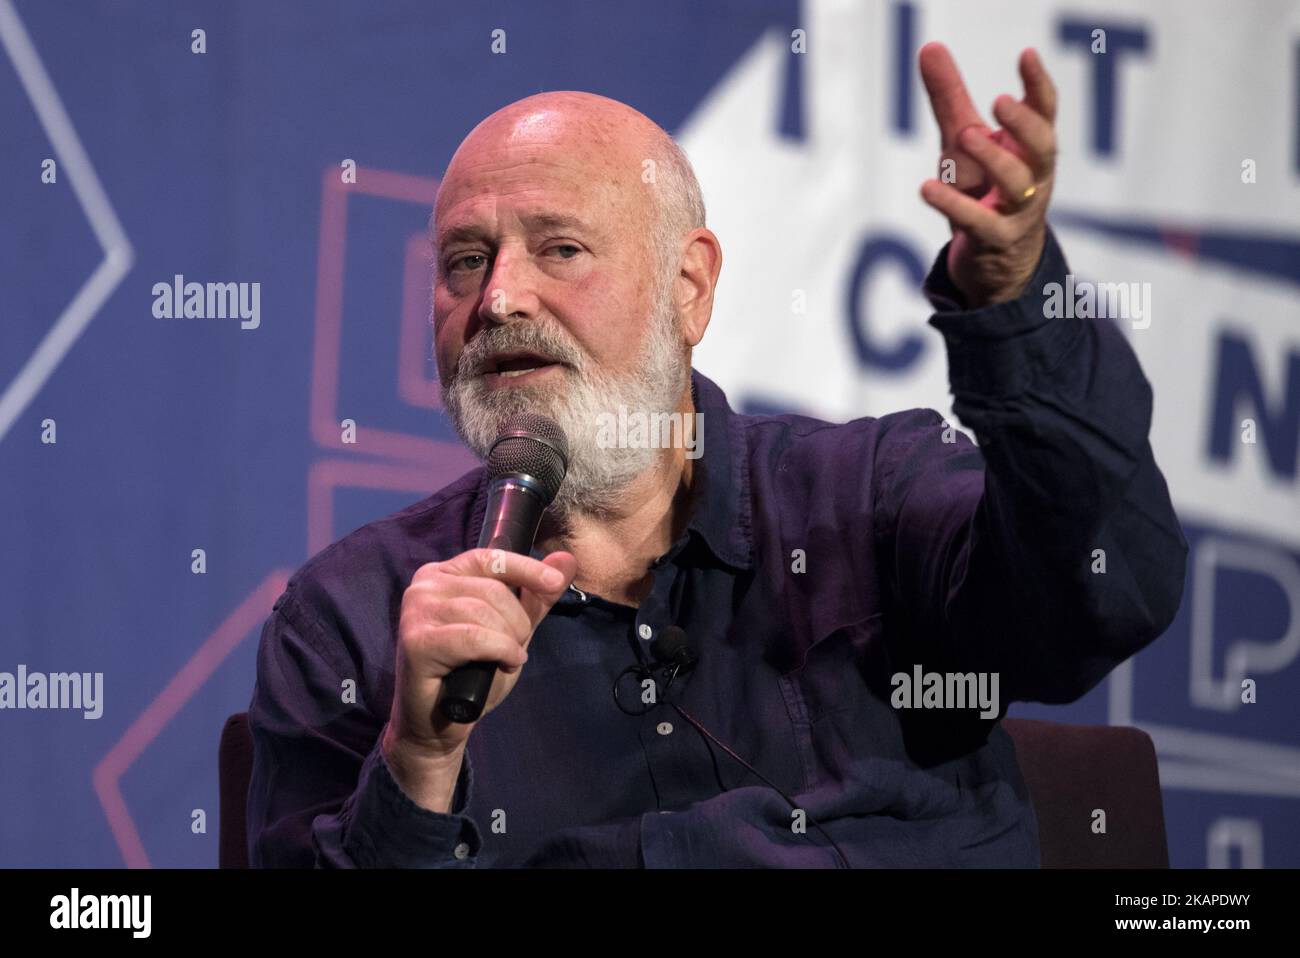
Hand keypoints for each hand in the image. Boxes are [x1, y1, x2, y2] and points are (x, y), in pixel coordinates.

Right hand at [383, 547, 577, 803]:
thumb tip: (567, 559)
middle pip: (492, 588)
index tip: (554, 583)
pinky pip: (474, 637)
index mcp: (443, 575)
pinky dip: (498, 650)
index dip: (526, 568)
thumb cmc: (473, 674)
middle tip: (515, 648)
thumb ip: (536, 598)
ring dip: (508, 640)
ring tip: (504, 659)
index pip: (490, 558)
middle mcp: (424, 586)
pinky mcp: (416, 641)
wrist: (441, 724)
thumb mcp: (512, 631)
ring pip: (483, 612)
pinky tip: (503, 664)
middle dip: (517, 622)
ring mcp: (416, 612)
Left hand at [918, 43, 1057, 307]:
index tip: (1026, 55)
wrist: (994, 260)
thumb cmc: (983, 188)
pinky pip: (980, 223)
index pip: (1045, 111)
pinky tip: (927, 187)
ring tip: (965, 135)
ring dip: (994, 159)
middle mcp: (1033, 176)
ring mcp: (1019, 210)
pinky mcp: (996, 239)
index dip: (1038, 84)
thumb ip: (949, 97)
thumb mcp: (962, 140)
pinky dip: (954, 205)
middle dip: (1024, 122)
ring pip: (1018, 184)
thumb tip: (929, 47)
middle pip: (1042, 145)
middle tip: (999, 100)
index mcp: (1031, 147)